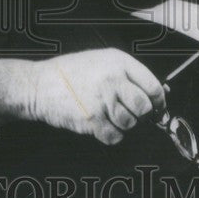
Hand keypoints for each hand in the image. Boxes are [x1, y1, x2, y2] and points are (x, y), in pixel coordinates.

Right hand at [0, 49, 165, 144]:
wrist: (39, 85)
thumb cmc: (71, 73)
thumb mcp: (102, 61)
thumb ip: (128, 74)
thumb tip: (157, 94)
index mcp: (119, 62)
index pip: (152, 86)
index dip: (159, 101)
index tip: (157, 107)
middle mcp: (113, 79)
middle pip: (144, 107)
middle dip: (142, 115)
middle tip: (134, 114)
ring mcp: (102, 100)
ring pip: (130, 123)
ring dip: (124, 125)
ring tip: (110, 116)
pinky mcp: (92, 119)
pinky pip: (114, 136)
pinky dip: (112, 136)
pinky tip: (102, 125)